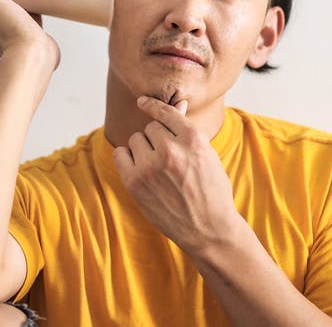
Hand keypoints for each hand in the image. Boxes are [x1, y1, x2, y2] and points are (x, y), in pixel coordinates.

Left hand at [112, 96, 243, 255]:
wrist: (209, 229)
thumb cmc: (211, 190)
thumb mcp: (207, 155)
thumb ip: (188, 130)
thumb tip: (178, 103)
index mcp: (193, 139)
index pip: (165, 111)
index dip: (152, 105)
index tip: (142, 102)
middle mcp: (171, 149)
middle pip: (150, 127)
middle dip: (157, 139)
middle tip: (168, 159)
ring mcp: (151, 166)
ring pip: (136, 139)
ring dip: (143, 149)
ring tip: (158, 168)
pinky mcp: (135, 182)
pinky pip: (120, 154)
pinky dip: (127, 159)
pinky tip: (139, 170)